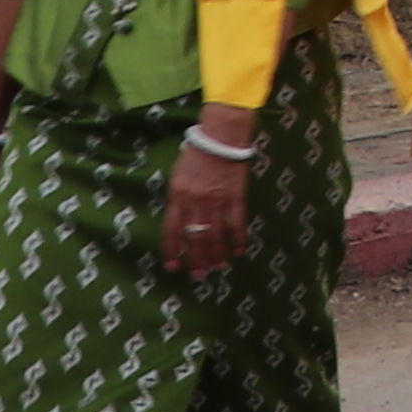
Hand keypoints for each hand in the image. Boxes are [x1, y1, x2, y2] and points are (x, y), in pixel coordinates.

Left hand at [158, 137, 251, 277]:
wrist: (221, 135)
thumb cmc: (197, 152)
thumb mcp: (178, 176)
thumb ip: (178, 199)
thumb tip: (180, 223)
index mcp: (178, 195)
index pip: (171, 230)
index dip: (172, 250)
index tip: (173, 266)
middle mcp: (195, 201)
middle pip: (194, 238)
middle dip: (196, 259)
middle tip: (198, 275)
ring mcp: (217, 201)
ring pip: (215, 236)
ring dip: (216, 255)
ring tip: (217, 267)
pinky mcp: (235, 197)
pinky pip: (237, 224)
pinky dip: (238, 240)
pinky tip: (239, 251)